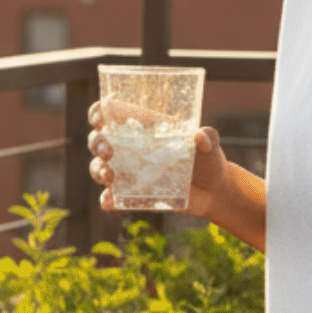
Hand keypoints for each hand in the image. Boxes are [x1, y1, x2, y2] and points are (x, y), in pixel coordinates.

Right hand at [87, 101, 231, 218]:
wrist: (214, 191)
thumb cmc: (208, 159)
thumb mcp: (210, 145)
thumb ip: (208, 137)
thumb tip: (199, 136)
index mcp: (144, 128)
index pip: (112, 114)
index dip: (99, 112)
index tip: (100, 118)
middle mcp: (130, 148)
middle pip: (98, 140)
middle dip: (97, 143)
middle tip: (109, 152)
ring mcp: (129, 172)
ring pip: (99, 167)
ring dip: (98, 170)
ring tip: (110, 175)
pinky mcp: (133, 195)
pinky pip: (112, 198)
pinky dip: (107, 199)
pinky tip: (110, 201)